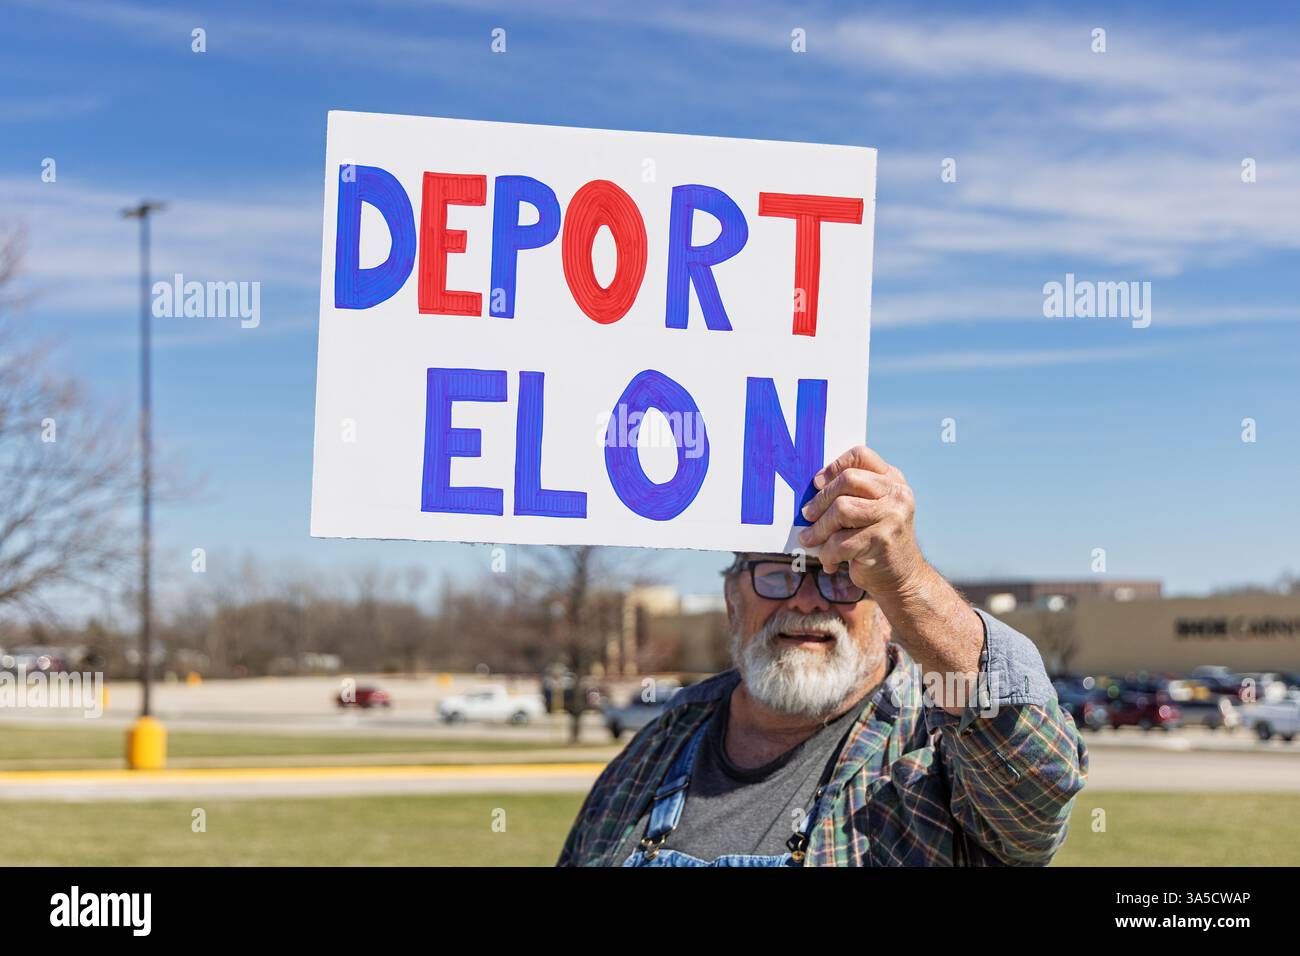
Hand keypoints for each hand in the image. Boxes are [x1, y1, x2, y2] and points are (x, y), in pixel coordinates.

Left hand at [799, 445, 984, 709]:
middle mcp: (896, 494)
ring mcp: (892, 517)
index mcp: (893, 481)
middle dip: (821, 499)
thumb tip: (815, 482)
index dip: (834, 466)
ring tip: (810, 540)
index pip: (861, 455)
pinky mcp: (882, 541)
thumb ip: (852, 493)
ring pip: (841, 509)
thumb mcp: (870, 510)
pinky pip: (841, 542)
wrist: (902, 579)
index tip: (817, 483)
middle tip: (807, 515)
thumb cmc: (876, 541)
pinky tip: (827, 561)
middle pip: (848, 480)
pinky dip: (828, 554)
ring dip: (819, 529)